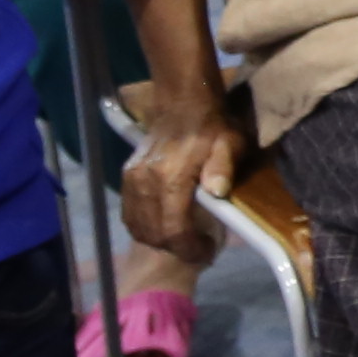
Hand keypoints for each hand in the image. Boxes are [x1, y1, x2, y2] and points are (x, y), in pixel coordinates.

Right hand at [118, 103, 231, 260]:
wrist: (183, 103)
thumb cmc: (213, 126)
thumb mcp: (230, 144)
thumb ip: (222, 167)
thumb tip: (217, 192)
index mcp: (170, 178)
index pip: (173, 229)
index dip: (189, 248)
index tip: (207, 253)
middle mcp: (145, 182)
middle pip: (154, 233)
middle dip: (177, 248)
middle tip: (199, 248)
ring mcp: (133, 180)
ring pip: (138, 227)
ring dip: (160, 240)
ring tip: (184, 239)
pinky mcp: (127, 177)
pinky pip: (129, 214)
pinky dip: (144, 227)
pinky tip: (163, 226)